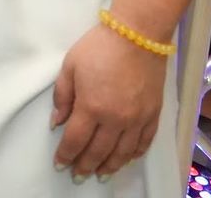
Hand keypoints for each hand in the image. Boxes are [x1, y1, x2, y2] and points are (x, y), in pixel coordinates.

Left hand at [50, 23, 167, 180]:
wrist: (138, 35)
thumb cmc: (99, 47)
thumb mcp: (70, 66)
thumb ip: (62, 96)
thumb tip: (57, 122)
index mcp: (91, 107)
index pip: (75, 140)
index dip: (66, 155)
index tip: (59, 164)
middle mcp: (115, 119)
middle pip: (98, 151)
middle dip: (85, 166)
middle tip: (77, 176)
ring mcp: (137, 119)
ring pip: (122, 153)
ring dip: (109, 166)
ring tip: (100, 174)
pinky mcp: (153, 115)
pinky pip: (144, 142)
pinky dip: (134, 155)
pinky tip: (126, 159)